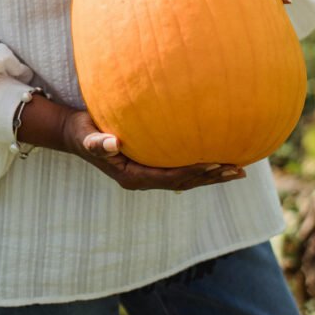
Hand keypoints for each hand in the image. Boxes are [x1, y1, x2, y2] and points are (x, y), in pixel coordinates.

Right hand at [61, 109, 244, 191]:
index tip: (216, 163)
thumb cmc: (81, 131)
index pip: (170, 177)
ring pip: (185, 178)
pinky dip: (199, 164)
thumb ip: (98, 142)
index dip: (194, 171)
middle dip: (211, 177)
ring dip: (211, 174)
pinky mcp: (149, 165)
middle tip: (239, 170)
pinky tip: (216, 156)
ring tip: (238, 168)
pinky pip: (179, 167)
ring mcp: (147, 174)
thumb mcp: (86, 136)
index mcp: (132, 177)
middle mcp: (143, 179)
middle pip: (184, 182)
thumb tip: (112, 144)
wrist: (75, 134)